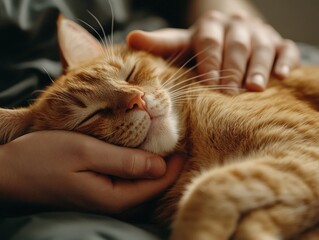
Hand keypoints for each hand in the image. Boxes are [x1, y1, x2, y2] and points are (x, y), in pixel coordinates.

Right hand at [0, 131, 183, 212]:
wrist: (10, 170)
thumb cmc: (43, 157)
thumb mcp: (86, 152)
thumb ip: (124, 161)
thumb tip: (160, 165)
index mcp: (113, 196)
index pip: (156, 184)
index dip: (174, 165)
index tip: (182, 143)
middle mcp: (113, 203)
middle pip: (151, 188)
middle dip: (167, 167)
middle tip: (175, 141)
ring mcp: (105, 199)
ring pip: (141, 186)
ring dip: (153, 167)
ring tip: (161, 144)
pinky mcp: (98, 191)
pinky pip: (127, 183)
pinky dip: (137, 168)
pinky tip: (137, 153)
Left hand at [127, 10, 299, 92]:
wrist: (230, 31)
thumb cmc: (201, 46)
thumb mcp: (180, 44)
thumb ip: (160, 45)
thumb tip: (131, 39)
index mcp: (210, 26)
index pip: (209, 42)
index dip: (209, 61)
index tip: (208, 81)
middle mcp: (235, 26)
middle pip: (236, 45)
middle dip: (233, 69)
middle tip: (230, 92)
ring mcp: (259, 33)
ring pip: (261, 47)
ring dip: (258, 68)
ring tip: (254, 88)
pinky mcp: (277, 42)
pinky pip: (285, 49)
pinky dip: (285, 61)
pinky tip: (282, 76)